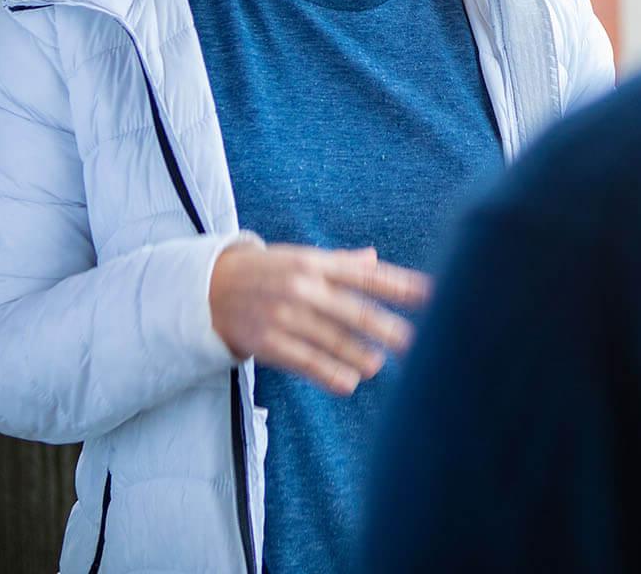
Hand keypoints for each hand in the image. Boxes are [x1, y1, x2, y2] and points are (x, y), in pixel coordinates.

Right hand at [209, 242, 431, 394]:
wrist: (211, 288)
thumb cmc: (268, 272)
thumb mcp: (302, 258)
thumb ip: (340, 263)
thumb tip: (375, 259)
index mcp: (316, 264)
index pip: (366, 276)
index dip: (399, 285)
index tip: (430, 295)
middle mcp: (303, 288)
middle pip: (353, 310)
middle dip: (386, 328)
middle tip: (415, 342)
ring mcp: (284, 316)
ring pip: (331, 340)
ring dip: (359, 355)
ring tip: (379, 364)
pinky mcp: (268, 342)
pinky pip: (304, 362)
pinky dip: (328, 374)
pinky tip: (349, 382)